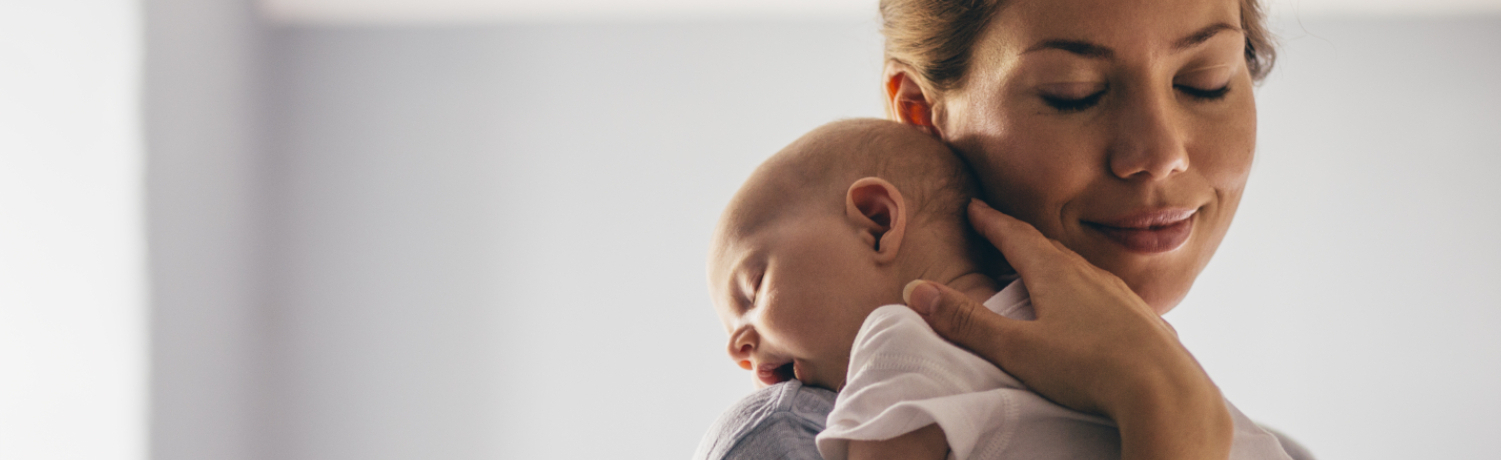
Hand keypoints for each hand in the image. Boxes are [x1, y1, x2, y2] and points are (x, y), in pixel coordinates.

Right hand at [902, 199, 1231, 459]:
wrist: (1164, 390)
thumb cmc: (1089, 368)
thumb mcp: (1016, 348)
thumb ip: (967, 322)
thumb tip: (918, 291)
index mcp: (1055, 274)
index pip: (1015, 236)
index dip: (991, 221)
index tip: (975, 207)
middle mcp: (1090, 275)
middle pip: (1048, 248)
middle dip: (1020, 238)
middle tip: (1001, 231)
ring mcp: (1120, 296)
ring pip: (1080, 270)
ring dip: (1055, 264)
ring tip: (1040, 270)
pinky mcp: (1141, 320)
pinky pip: (1105, 295)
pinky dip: (1085, 292)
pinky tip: (1089, 309)